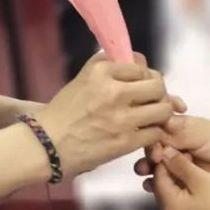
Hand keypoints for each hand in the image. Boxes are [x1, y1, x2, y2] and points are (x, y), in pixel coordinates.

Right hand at [33, 53, 175, 176]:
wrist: (46, 145)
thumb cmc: (64, 112)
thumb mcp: (84, 78)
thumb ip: (110, 69)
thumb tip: (142, 66)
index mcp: (101, 71)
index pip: (140, 63)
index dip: (145, 73)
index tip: (142, 83)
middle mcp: (114, 91)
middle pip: (156, 84)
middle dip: (158, 91)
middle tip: (152, 99)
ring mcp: (121, 117)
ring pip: (162, 108)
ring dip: (161, 112)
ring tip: (152, 117)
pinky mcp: (125, 142)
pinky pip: (155, 132)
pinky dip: (154, 133)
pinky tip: (145, 133)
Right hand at [135, 116, 209, 188]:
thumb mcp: (197, 132)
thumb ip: (174, 133)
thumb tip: (152, 133)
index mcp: (177, 126)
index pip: (156, 126)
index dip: (151, 133)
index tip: (153, 142)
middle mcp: (173, 142)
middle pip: (152, 146)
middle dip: (149, 151)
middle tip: (155, 158)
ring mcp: (175, 160)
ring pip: (154, 163)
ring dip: (147, 166)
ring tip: (145, 171)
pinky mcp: (179, 177)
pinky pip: (162, 180)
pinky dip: (154, 182)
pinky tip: (150, 184)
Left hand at [154, 151, 209, 209]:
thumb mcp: (202, 179)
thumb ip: (180, 164)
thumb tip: (164, 151)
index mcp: (169, 205)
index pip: (157, 174)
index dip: (165, 157)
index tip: (177, 146)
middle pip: (162, 181)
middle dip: (171, 164)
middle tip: (187, 153)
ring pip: (170, 186)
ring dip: (178, 172)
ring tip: (192, 161)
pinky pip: (178, 192)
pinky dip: (183, 181)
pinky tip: (195, 173)